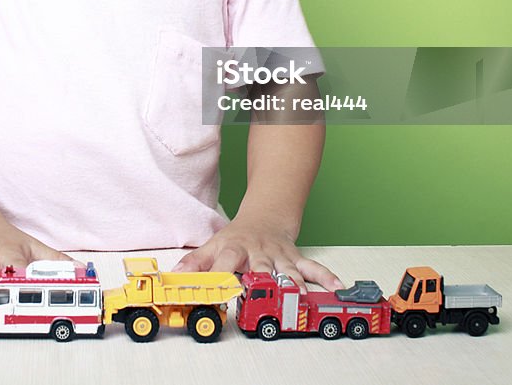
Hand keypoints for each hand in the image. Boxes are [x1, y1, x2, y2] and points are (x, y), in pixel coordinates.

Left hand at [172, 218, 342, 293]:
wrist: (265, 216)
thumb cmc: (237, 237)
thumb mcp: (212, 245)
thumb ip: (194, 262)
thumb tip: (175, 275)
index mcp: (234, 248)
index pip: (223, 262)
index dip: (219, 276)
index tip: (216, 291)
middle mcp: (257, 252)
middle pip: (259, 267)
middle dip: (261, 280)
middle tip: (264, 294)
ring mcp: (278, 255)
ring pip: (287, 270)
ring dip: (294, 282)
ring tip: (300, 296)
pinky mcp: (295, 258)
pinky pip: (312, 267)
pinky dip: (325, 277)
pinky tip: (336, 287)